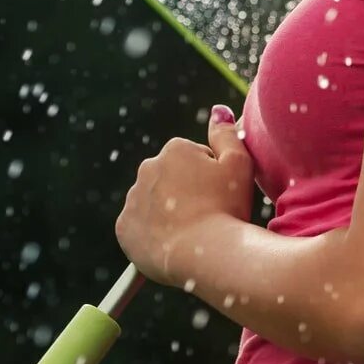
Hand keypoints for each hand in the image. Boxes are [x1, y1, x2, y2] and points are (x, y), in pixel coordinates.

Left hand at [115, 106, 253, 286]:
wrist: (207, 254)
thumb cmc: (227, 207)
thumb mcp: (239, 164)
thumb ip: (226, 133)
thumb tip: (217, 110)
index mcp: (175, 149)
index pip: (194, 160)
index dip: (211, 180)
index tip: (220, 197)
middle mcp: (147, 168)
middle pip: (171, 179)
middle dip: (185, 192)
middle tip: (207, 215)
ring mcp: (133, 199)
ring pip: (154, 203)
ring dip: (168, 212)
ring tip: (191, 232)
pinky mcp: (124, 227)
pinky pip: (139, 227)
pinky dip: (152, 234)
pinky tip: (172, 244)